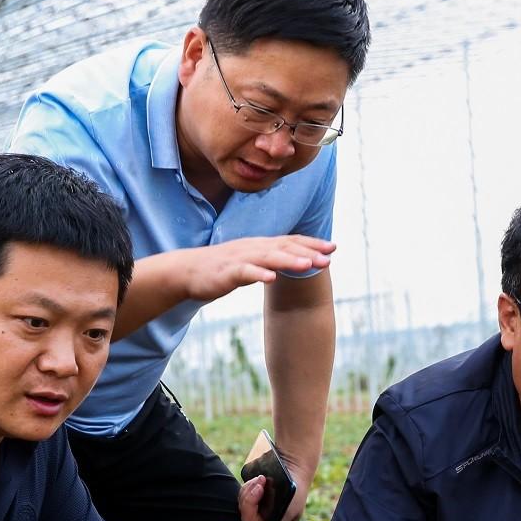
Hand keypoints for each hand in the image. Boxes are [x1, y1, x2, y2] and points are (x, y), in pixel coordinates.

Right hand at [182, 236, 333, 301]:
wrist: (187, 271)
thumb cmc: (221, 267)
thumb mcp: (250, 261)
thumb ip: (270, 259)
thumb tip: (293, 260)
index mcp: (259, 245)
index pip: (290, 241)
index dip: (311, 244)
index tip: (333, 247)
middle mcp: (253, 248)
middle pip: (284, 247)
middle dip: (308, 252)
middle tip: (330, 257)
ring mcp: (239, 259)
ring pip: (268, 258)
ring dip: (288, 260)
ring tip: (307, 265)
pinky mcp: (226, 272)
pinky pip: (244, 272)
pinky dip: (258, 275)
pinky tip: (271, 279)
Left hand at [225, 461, 312, 520]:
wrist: (293, 467)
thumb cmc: (296, 492)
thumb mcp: (289, 511)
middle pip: (247, 518)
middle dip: (251, 501)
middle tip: (261, 485)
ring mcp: (258, 508)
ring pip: (243, 505)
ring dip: (251, 490)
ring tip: (262, 478)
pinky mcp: (252, 496)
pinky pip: (243, 494)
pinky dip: (249, 486)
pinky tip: (259, 478)